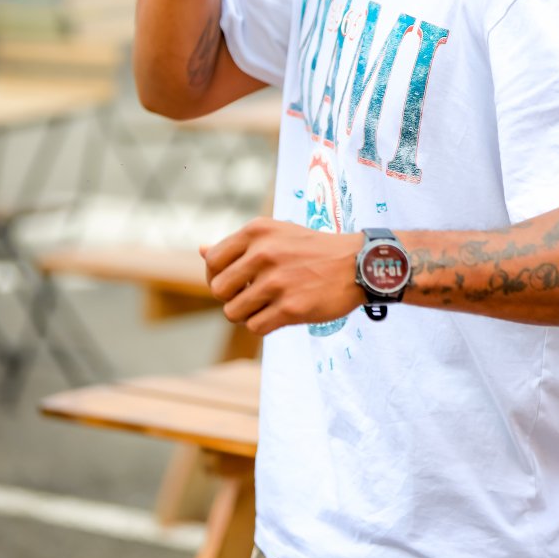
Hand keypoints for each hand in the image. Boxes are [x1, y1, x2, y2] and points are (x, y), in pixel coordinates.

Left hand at [201, 218, 361, 335]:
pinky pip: (255, 327)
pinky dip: (263, 325)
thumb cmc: (313, 249)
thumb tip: (201, 250)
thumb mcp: (277, 234)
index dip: (217, 276)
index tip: (234, 281)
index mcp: (257, 231)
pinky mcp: (290, 307)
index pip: (212, 261)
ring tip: (265, 306)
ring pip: (233, 312)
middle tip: (251, 296)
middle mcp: (263, 253)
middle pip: (218, 289)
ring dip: (246, 314)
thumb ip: (239, 244)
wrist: (357, 264)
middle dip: (231, 297)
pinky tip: (278, 314)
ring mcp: (277, 281)